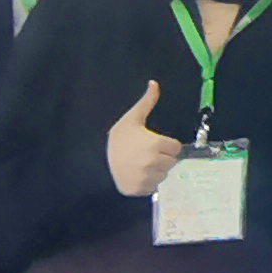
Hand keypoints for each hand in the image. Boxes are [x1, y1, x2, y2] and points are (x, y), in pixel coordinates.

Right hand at [103, 81, 177, 199]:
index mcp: (155, 144)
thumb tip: (154, 83)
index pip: (176, 147)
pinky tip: (138, 175)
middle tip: (147, 154)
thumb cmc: (117, 139)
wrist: (95, 160)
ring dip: (157, 170)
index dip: (167, 145)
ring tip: (142, 164)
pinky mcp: (140, 189)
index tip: (155, 143)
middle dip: (163, 157)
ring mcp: (147, 177)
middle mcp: (154, 162)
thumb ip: (147, 102)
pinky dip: (148, 182)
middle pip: (171, 162)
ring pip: (164, 174)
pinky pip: (153, 186)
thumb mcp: (131, 118)